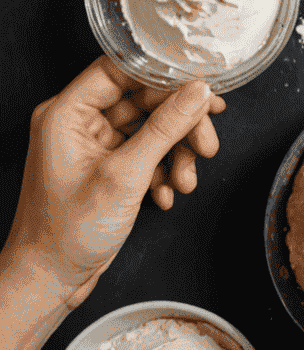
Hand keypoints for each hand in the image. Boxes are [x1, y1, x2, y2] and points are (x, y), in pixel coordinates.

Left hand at [3, 57, 223, 307]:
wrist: (50, 279)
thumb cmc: (66, 232)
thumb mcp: (125, 175)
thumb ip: (165, 127)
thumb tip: (199, 91)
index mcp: (67, 113)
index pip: (121, 70)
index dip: (164, 75)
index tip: (201, 86)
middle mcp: (79, 123)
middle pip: (145, 101)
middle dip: (180, 125)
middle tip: (207, 143)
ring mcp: (94, 145)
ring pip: (152, 128)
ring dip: (177, 153)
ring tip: (186, 181)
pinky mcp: (107, 166)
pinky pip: (147, 152)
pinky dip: (164, 170)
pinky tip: (167, 193)